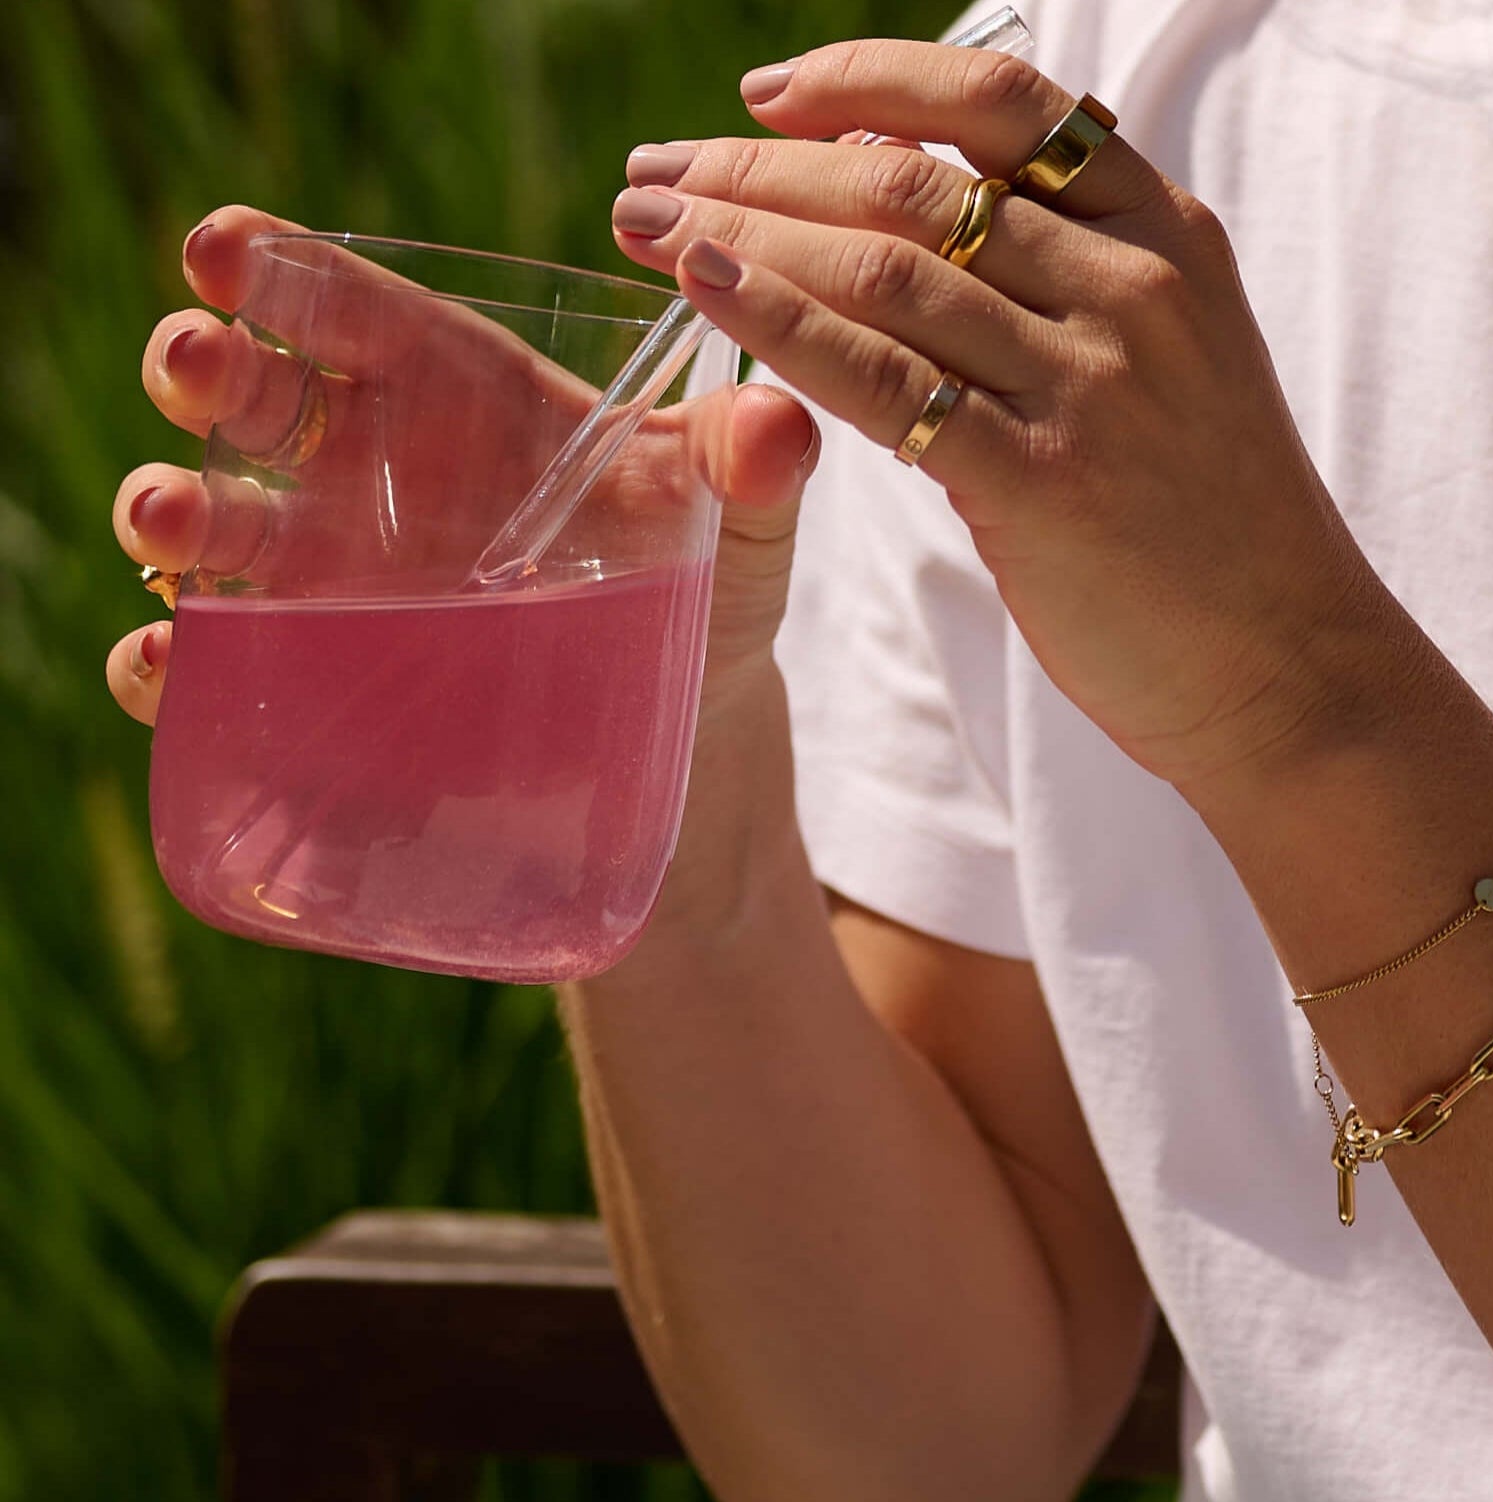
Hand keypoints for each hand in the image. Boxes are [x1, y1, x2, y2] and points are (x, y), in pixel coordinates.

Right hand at [105, 205, 820, 726]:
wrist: (680, 720)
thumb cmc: (699, 587)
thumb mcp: (737, 525)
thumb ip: (750, 468)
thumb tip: (782, 422)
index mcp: (458, 393)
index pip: (359, 312)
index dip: (288, 273)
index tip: (225, 246)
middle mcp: (374, 469)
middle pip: (260, 396)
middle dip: (207, 368)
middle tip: (191, 361)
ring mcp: (334, 572)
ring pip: (215, 521)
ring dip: (171, 508)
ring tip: (168, 516)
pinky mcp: (317, 674)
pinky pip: (221, 668)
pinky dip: (175, 668)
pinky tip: (169, 665)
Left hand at [611, 43, 1403, 793]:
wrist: (1296, 668)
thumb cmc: (1218, 527)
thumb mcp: (1178, 363)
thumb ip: (1077, 287)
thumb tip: (934, 234)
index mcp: (1167, 238)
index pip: (1003, 105)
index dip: (869, 80)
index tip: (770, 99)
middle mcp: (1132, 288)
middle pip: (915, 180)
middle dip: (761, 164)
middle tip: (654, 173)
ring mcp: (1092, 381)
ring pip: (884, 267)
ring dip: (742, 231)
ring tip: (647, 224)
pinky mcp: (1045, 482)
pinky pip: (883, 379)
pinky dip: (780, 324)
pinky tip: (705, 293)